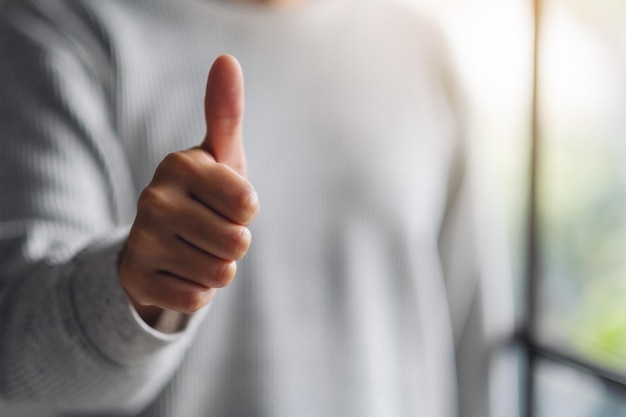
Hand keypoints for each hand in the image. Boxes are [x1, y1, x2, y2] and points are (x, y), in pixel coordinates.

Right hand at [119, 55, 258, 324]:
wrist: (158, 240)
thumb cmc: (204, 194)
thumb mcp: (219, 156)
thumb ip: (226, 112)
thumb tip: (227, 60)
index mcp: (178, 164)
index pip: (248, 204)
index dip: (246, 210)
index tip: (227, 202)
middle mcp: (153, 199)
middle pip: (237, 242)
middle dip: (235, 242)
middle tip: (211, 229)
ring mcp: (141, 241)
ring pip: (220, 273)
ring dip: (218, 267)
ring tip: (197, 249)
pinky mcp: (136, 279)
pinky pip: (197, 299)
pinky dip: (198, 290)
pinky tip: (180, 271)